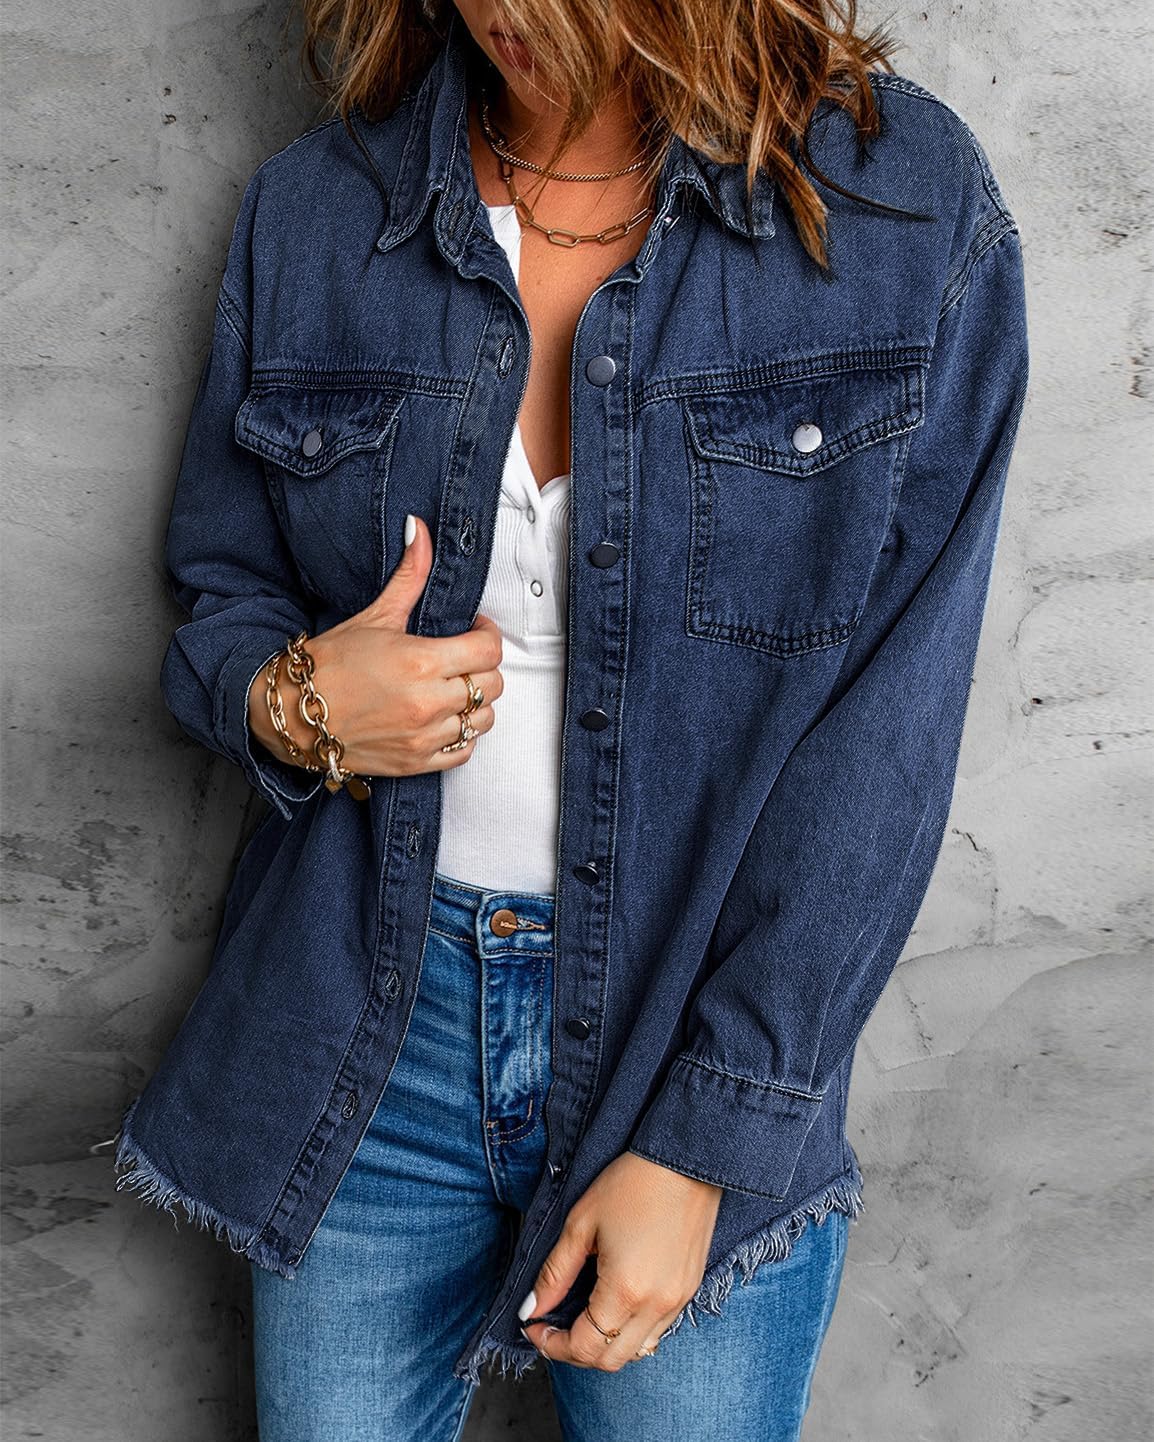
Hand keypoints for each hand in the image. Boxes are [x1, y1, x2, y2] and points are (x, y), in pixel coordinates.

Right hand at [249, 514, 503, 775]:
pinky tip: (445, 718)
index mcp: (421, 662)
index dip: (488, 634)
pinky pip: (465, 751)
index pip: (489, 650)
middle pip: (492, 684)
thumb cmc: (329, 664)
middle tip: (463, 657)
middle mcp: (427, 702)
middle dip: (483, 666)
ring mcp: (424, 736)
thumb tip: (419, 529)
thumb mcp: (374, 616)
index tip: (475, 629)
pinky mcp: (416, 762)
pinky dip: (463, 735)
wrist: (292, 715)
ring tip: (454, 688)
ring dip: (476, 702)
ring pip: (483, 719)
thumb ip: (408, 575)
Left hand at [518, 1152, 722, 1370]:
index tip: (534, 1326)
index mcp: (625, 1291)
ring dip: (605, 1345)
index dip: (552, 1345)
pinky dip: (632, 1331)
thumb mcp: (581, 1223)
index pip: (584, 1347)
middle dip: (575, 1352)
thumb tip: (531, 1310)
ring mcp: (678, 1300)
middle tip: (553, 1328)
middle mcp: (656, 1306)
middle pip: (610, 1360)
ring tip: (583, 1318)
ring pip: (637, 1351)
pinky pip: (658, 1330)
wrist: (686, 1160)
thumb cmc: (632, 1183)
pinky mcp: (690, 1289)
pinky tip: (616, 1304)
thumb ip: (555, 1273)